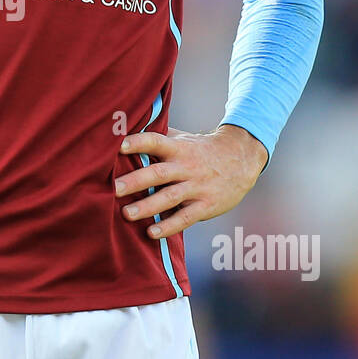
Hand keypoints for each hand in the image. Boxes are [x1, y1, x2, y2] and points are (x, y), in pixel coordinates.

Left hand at [113, 123, 267, 239]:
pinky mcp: (206, 205)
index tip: (120, 146)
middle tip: (114, 188)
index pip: (156, 142)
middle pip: (159, 173)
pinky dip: (168, 226)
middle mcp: (187, 167)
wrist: (243, 158)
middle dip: (135, 181)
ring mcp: (197, 187)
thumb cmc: (202, 149)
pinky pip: (185, 218)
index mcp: (179, 148)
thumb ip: (158, 136)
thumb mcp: (183, 138)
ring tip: (126, 213)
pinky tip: (151, 233)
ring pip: (170, 197)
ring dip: (147, 206)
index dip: (138, 143)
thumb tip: (128, 125)